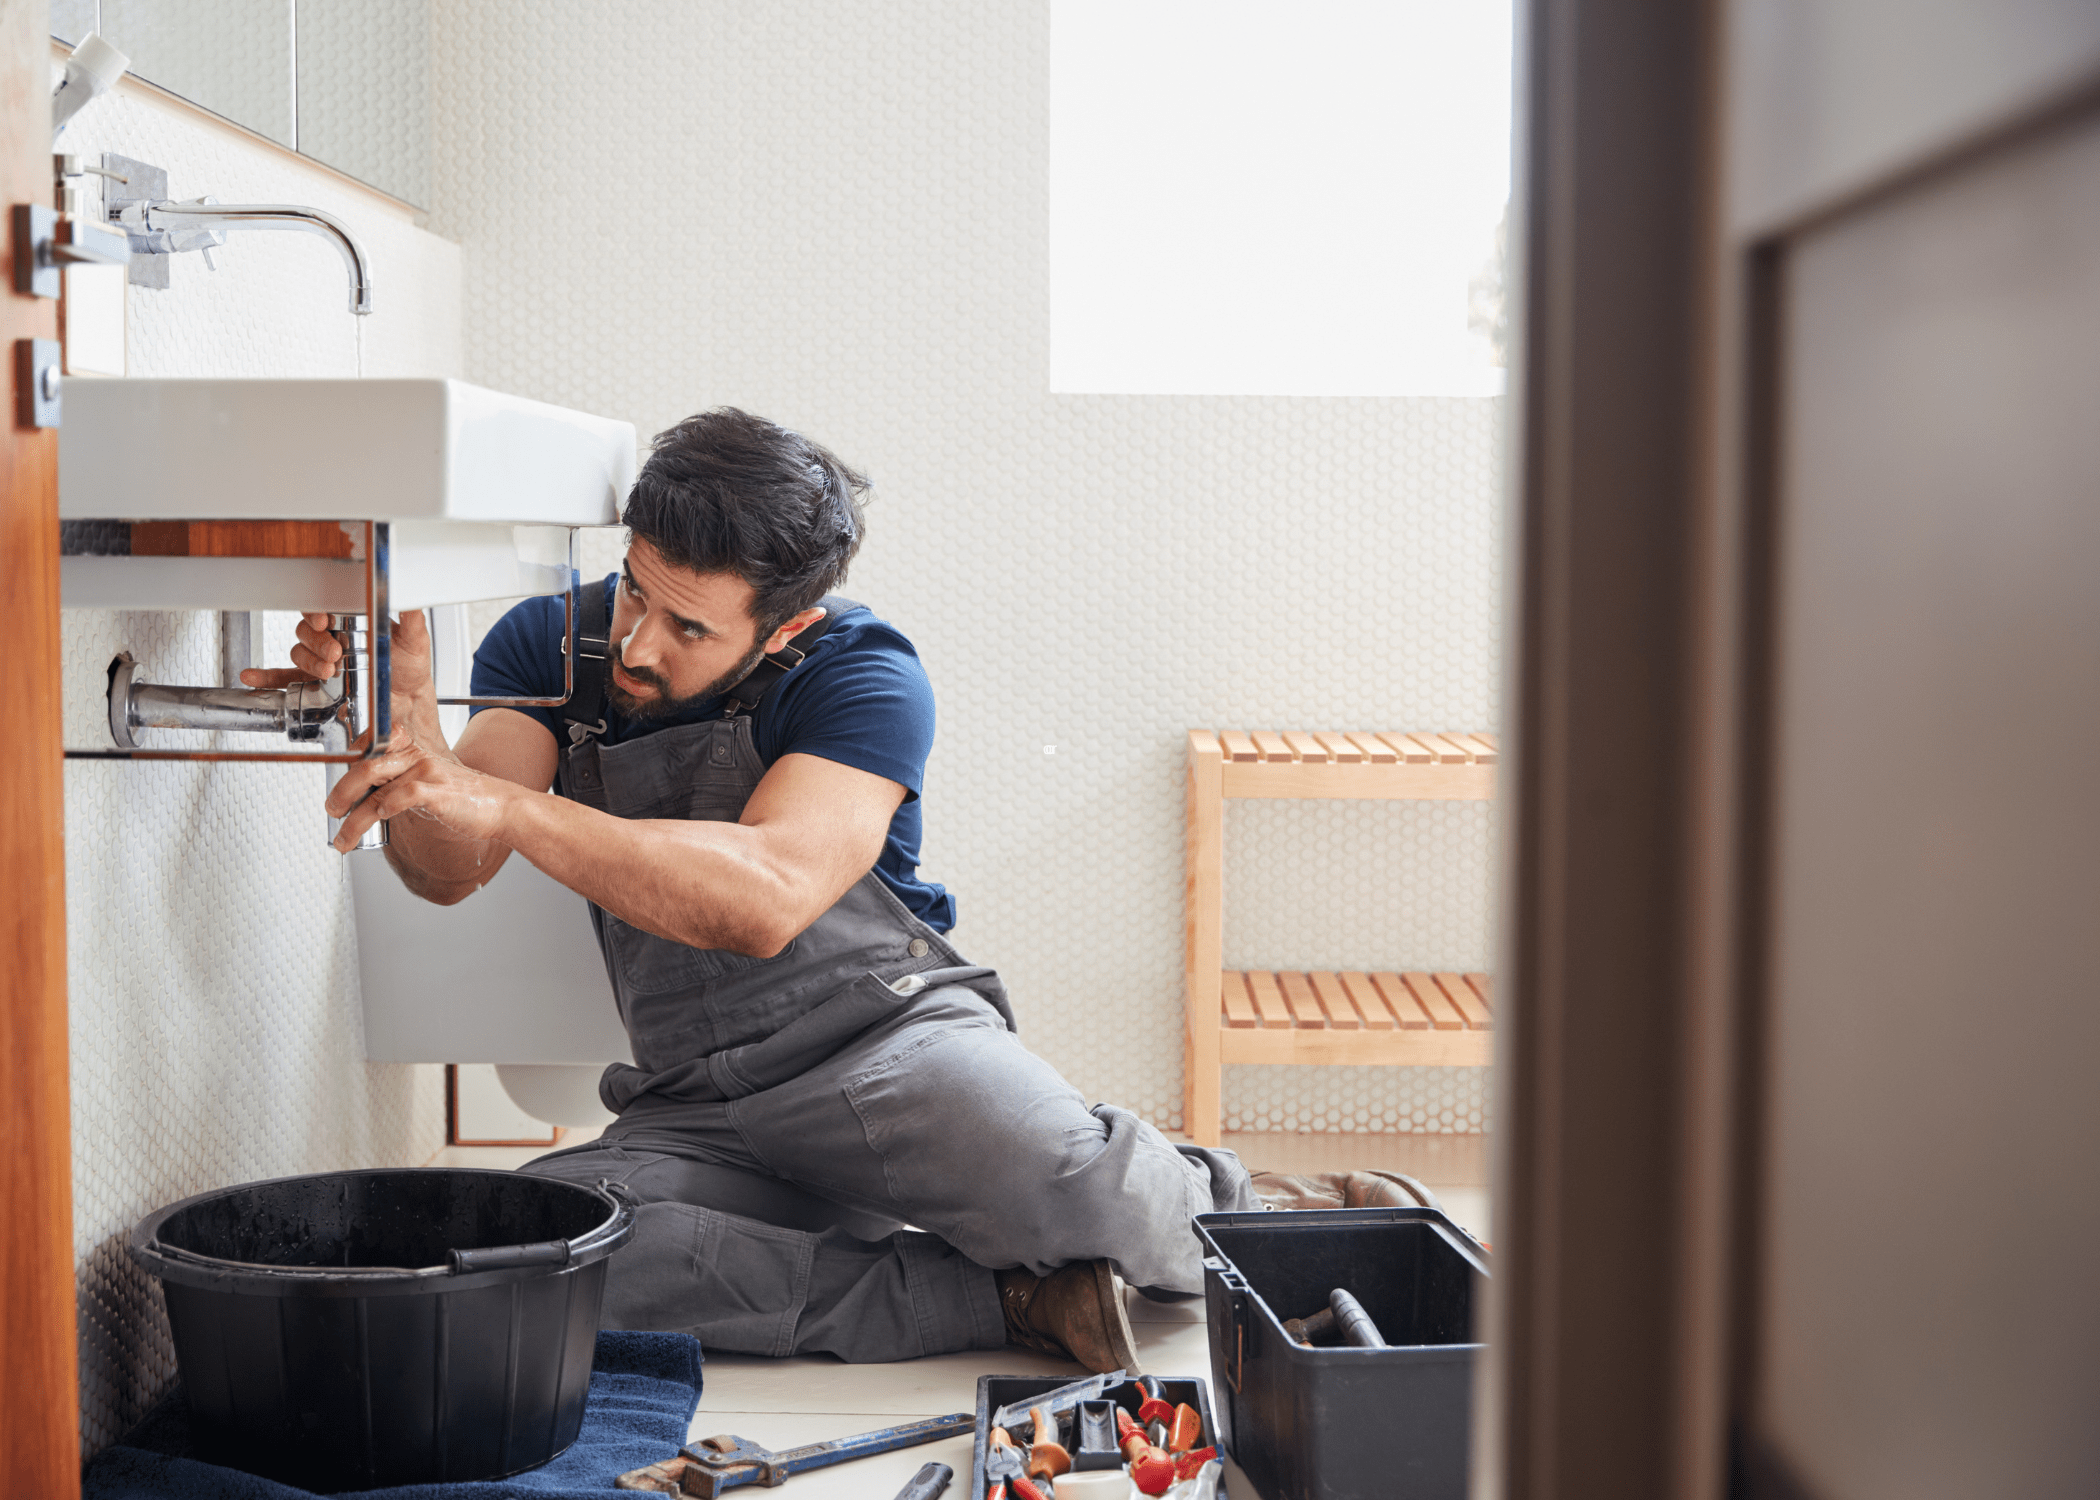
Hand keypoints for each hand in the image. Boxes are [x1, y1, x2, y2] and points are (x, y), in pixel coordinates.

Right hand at [240, 610, 435, 707]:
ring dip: (309, 660)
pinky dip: (267, 677)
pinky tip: (253, 678)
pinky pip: (285, 677)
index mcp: (352, 620)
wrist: (409, 705)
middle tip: (335, 652)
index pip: (325, 606)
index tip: (325, 621)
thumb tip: (408, 591)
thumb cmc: (410, 670)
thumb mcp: (415, 640)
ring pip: (300, 652)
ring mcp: (323, 660)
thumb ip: (412, 616)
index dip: (318, 611)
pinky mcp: (317, 683)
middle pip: (308, 630)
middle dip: (318, 641)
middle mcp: (333, 637)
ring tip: (328, 670)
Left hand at [325, 726, 518, 853]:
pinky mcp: (438, 792)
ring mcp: (427, 773)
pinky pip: (402, 796)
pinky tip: (375, 823)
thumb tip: (368, 800)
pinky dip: (383, 809)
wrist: (502, 806)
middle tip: (331, 810)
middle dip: (341, 791)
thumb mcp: (428, 784)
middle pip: (365, 766)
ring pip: (376, 788)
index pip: (370, 750)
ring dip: (353, 817)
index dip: (347, 764)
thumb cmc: (466, 799)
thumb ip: (399, 785)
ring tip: (343, 836)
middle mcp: (417, 758)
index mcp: (412, 753)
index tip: (334, 788)